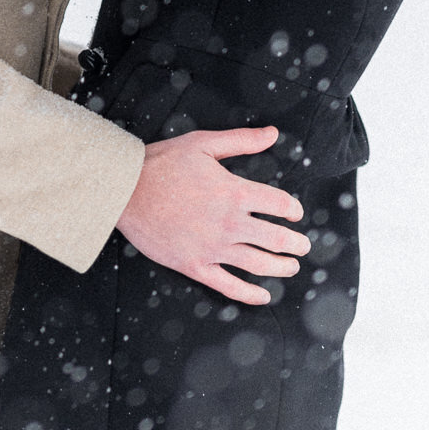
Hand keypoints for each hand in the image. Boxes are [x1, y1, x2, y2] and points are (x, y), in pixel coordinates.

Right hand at [116, 125, 310, 304]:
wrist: (125, 191)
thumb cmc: (162, 164)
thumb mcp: (203, 143)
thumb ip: (241, 141)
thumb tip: (272, 133)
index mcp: (234, 192)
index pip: (279, 204)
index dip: (292, 209)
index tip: (295, 212)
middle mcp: (228, 223)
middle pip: (275, 238)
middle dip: (295, 243)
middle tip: (303, 245)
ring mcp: (212, 248)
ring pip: (258, 264)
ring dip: (281, 267)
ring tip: (291, 267)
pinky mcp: (194, 265)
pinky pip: (228, 286)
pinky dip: (249, 294)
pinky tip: (263, 296)